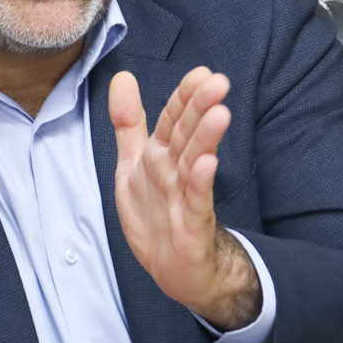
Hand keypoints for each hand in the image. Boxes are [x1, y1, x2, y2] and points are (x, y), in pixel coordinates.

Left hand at [108, 67, 259, 329]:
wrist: (173, 268)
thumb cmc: (157, 213)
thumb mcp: (133, 163)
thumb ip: (128, 122)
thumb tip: (123, 77)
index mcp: (160, 154)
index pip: (173, 118)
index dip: (184, 96)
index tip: (201, 73)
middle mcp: (175, 170)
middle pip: (187, 134)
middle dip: (200, 108)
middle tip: (219, 83)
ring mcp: (186, 195)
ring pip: (195, 161)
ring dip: (206, 138)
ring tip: (220, 114)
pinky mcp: (193, 223)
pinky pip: (196, 199)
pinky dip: (200, 181)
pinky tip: (208, 164)